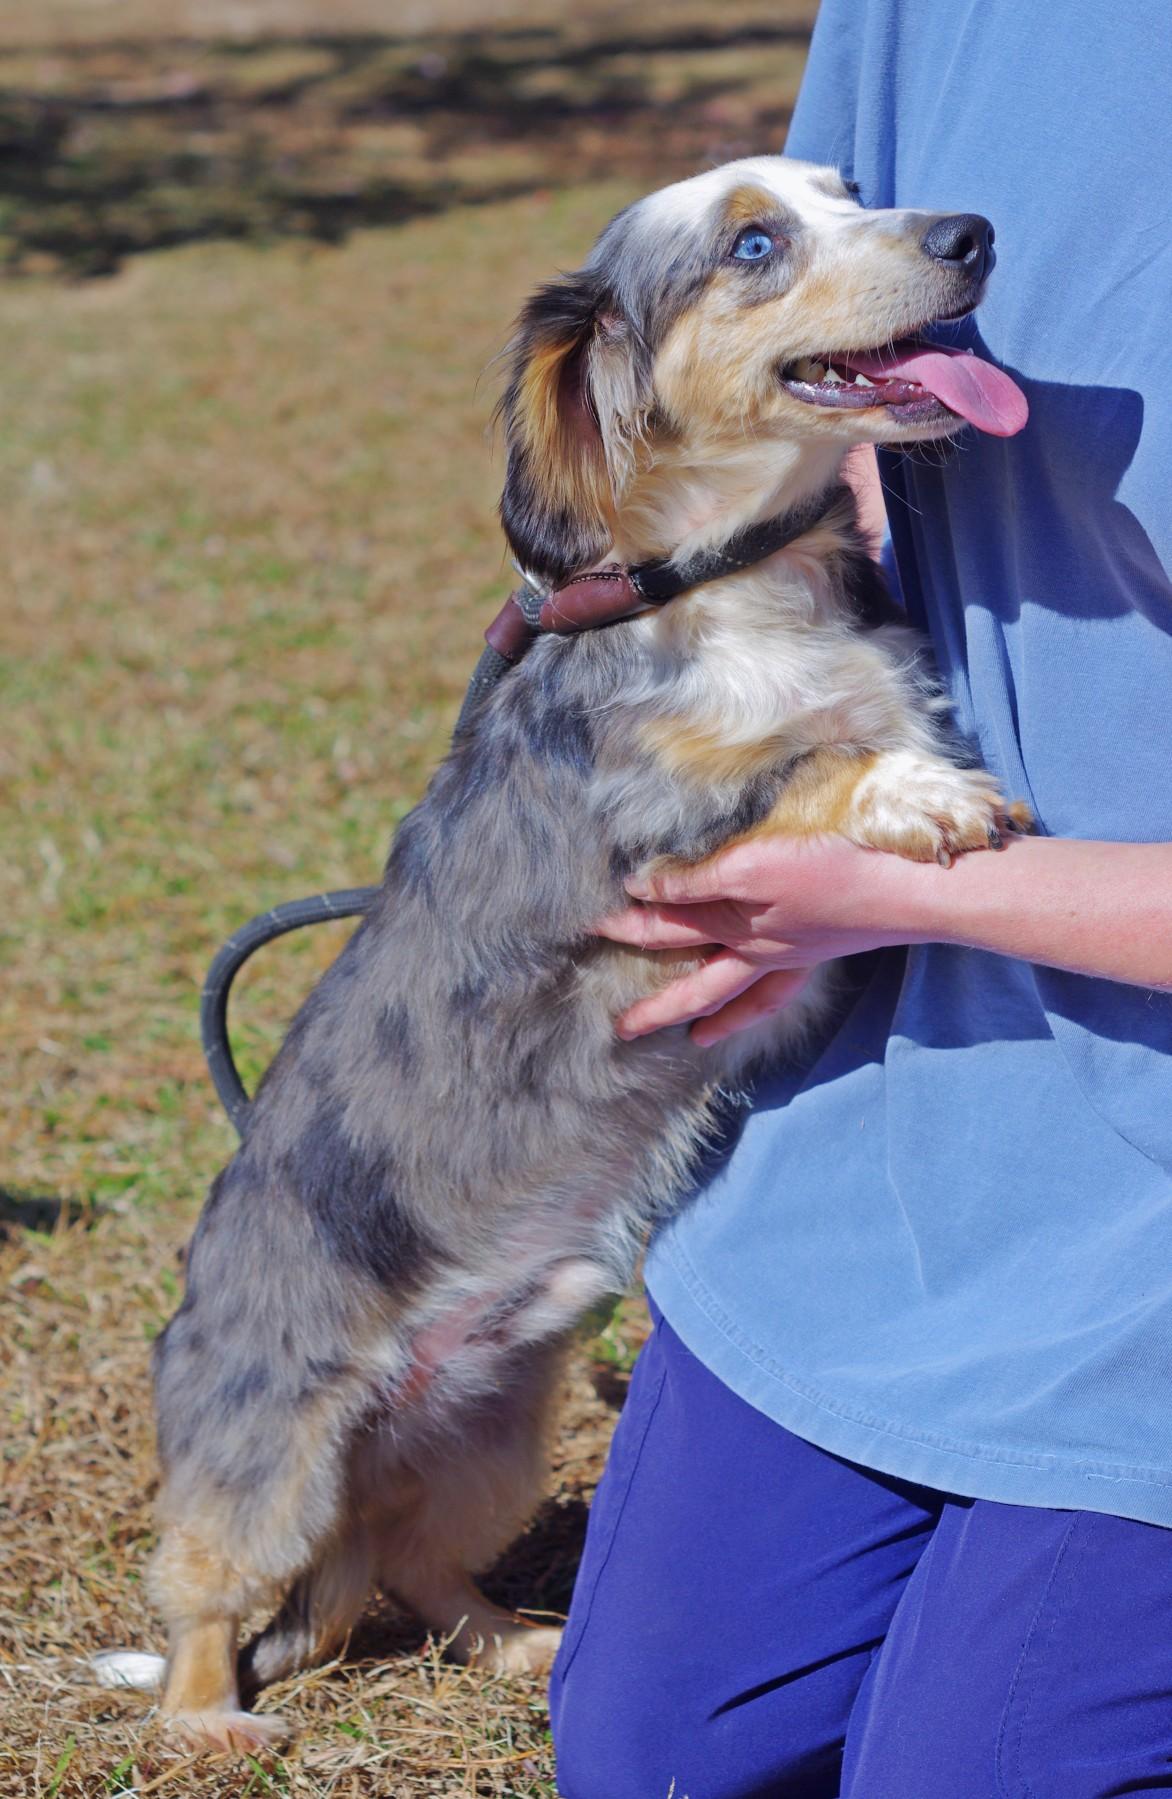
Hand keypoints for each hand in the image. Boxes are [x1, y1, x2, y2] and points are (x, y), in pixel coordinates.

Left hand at [599, 834, 925, 1043]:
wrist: (901, 890)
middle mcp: (758, 949)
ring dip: (713, 1014)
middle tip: (623, 1029)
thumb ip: (697, 882)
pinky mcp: (821, 950)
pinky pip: (780, 990)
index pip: (671, 923)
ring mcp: (791, 955)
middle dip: (658, 1003)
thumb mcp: (752, 864)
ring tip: (695, 1040)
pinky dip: (762, 1004)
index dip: (631, 921)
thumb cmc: (829, 870)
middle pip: (696, 980)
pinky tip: (758, 1005)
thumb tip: (643, 891)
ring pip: (739, 994)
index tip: (595, 923)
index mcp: (738, 925)